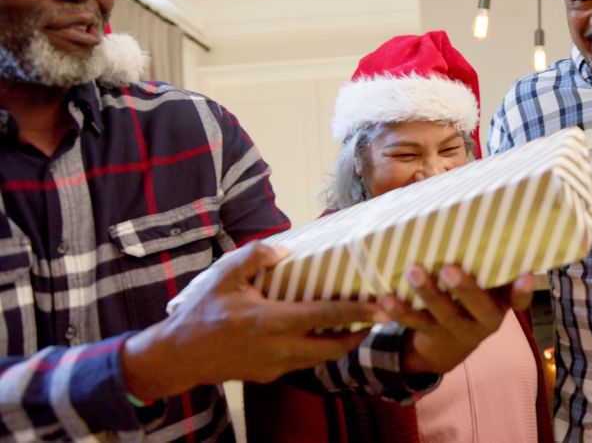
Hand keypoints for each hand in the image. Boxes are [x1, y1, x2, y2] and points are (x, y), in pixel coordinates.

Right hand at [122, 242, 387, 400]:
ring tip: (354, 325)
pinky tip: (319, 333)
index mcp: (270, 321)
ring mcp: (275, 366)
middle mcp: (279, 348)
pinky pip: (302, 362)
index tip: (381, 308)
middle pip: (333, 348)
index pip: (325, 317)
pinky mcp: (269, 375)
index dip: (357, 313)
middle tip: (377, 318)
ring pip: (319, 358)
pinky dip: (317, 349)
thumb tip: (285, 249)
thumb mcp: (224, 275)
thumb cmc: (201, 312)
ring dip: (340, 344)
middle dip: (359, 335)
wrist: (177, 355)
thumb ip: (254, 256)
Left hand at [380, 265, 533, 374]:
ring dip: (428, 294)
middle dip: (465, 289)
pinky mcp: (430, 334)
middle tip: (449, 269)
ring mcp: (456, 330)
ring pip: (443, 315)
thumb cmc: (471, 301)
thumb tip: (479, 213)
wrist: (448, 347)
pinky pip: (414, 324)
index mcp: (500, 304)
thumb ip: (487, 262)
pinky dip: (399, 311)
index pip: (518, 299)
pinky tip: (385, 297)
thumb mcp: (487, 289)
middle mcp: (483, 320)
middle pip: (479, 308)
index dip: (523, 290)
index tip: (527, 275)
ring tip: (413, 272)